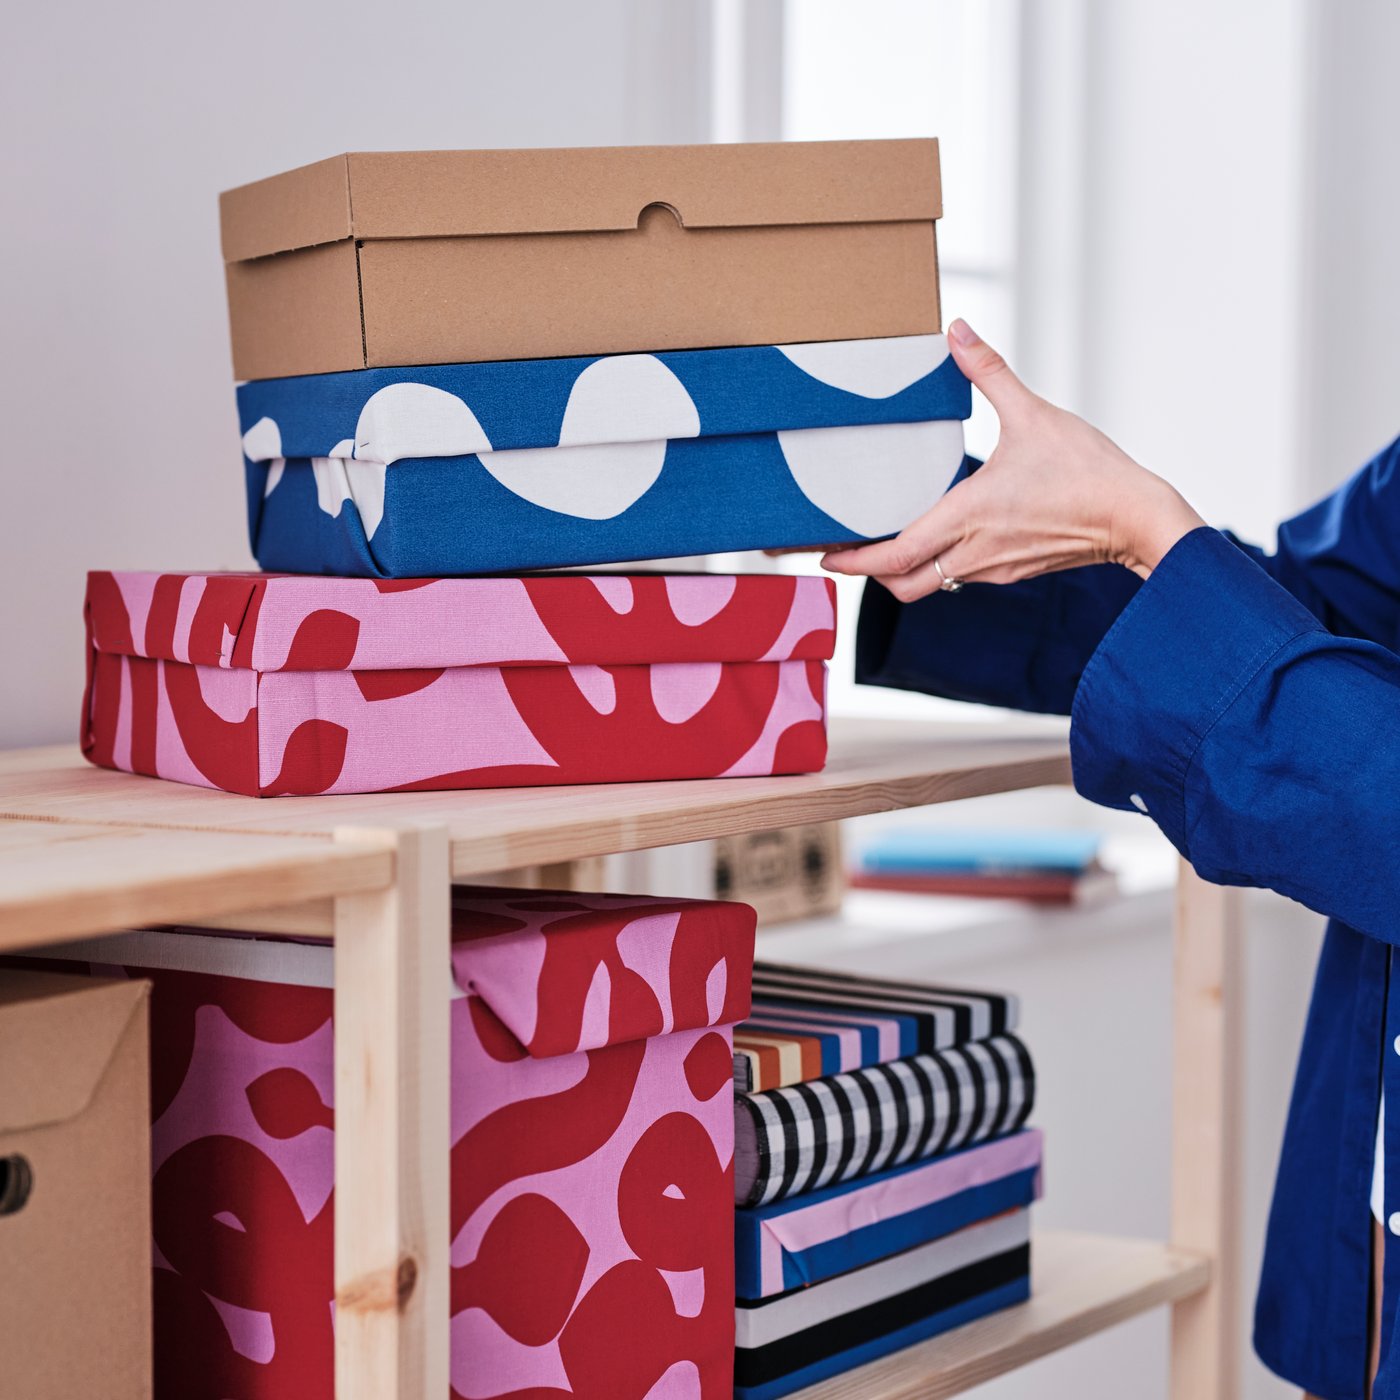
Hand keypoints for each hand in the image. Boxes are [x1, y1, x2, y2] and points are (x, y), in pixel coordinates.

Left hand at [820, 320, 1204, 600]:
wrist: (1137, 517)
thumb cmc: (1090, 472)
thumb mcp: (1035, 414)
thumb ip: (989, 372)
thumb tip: (958, 330)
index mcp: (968, 516)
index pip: (893, 557)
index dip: (853, 561)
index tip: (824, 554)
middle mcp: (973, 552)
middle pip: (902, 584)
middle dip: (869, 573)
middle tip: (843, 550)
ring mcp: (993, 567)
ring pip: (930, 584)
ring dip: (902, 569)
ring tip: (881, 540)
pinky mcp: (1011, 570)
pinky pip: (959, 575)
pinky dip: (935, 563)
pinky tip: (936, 533)